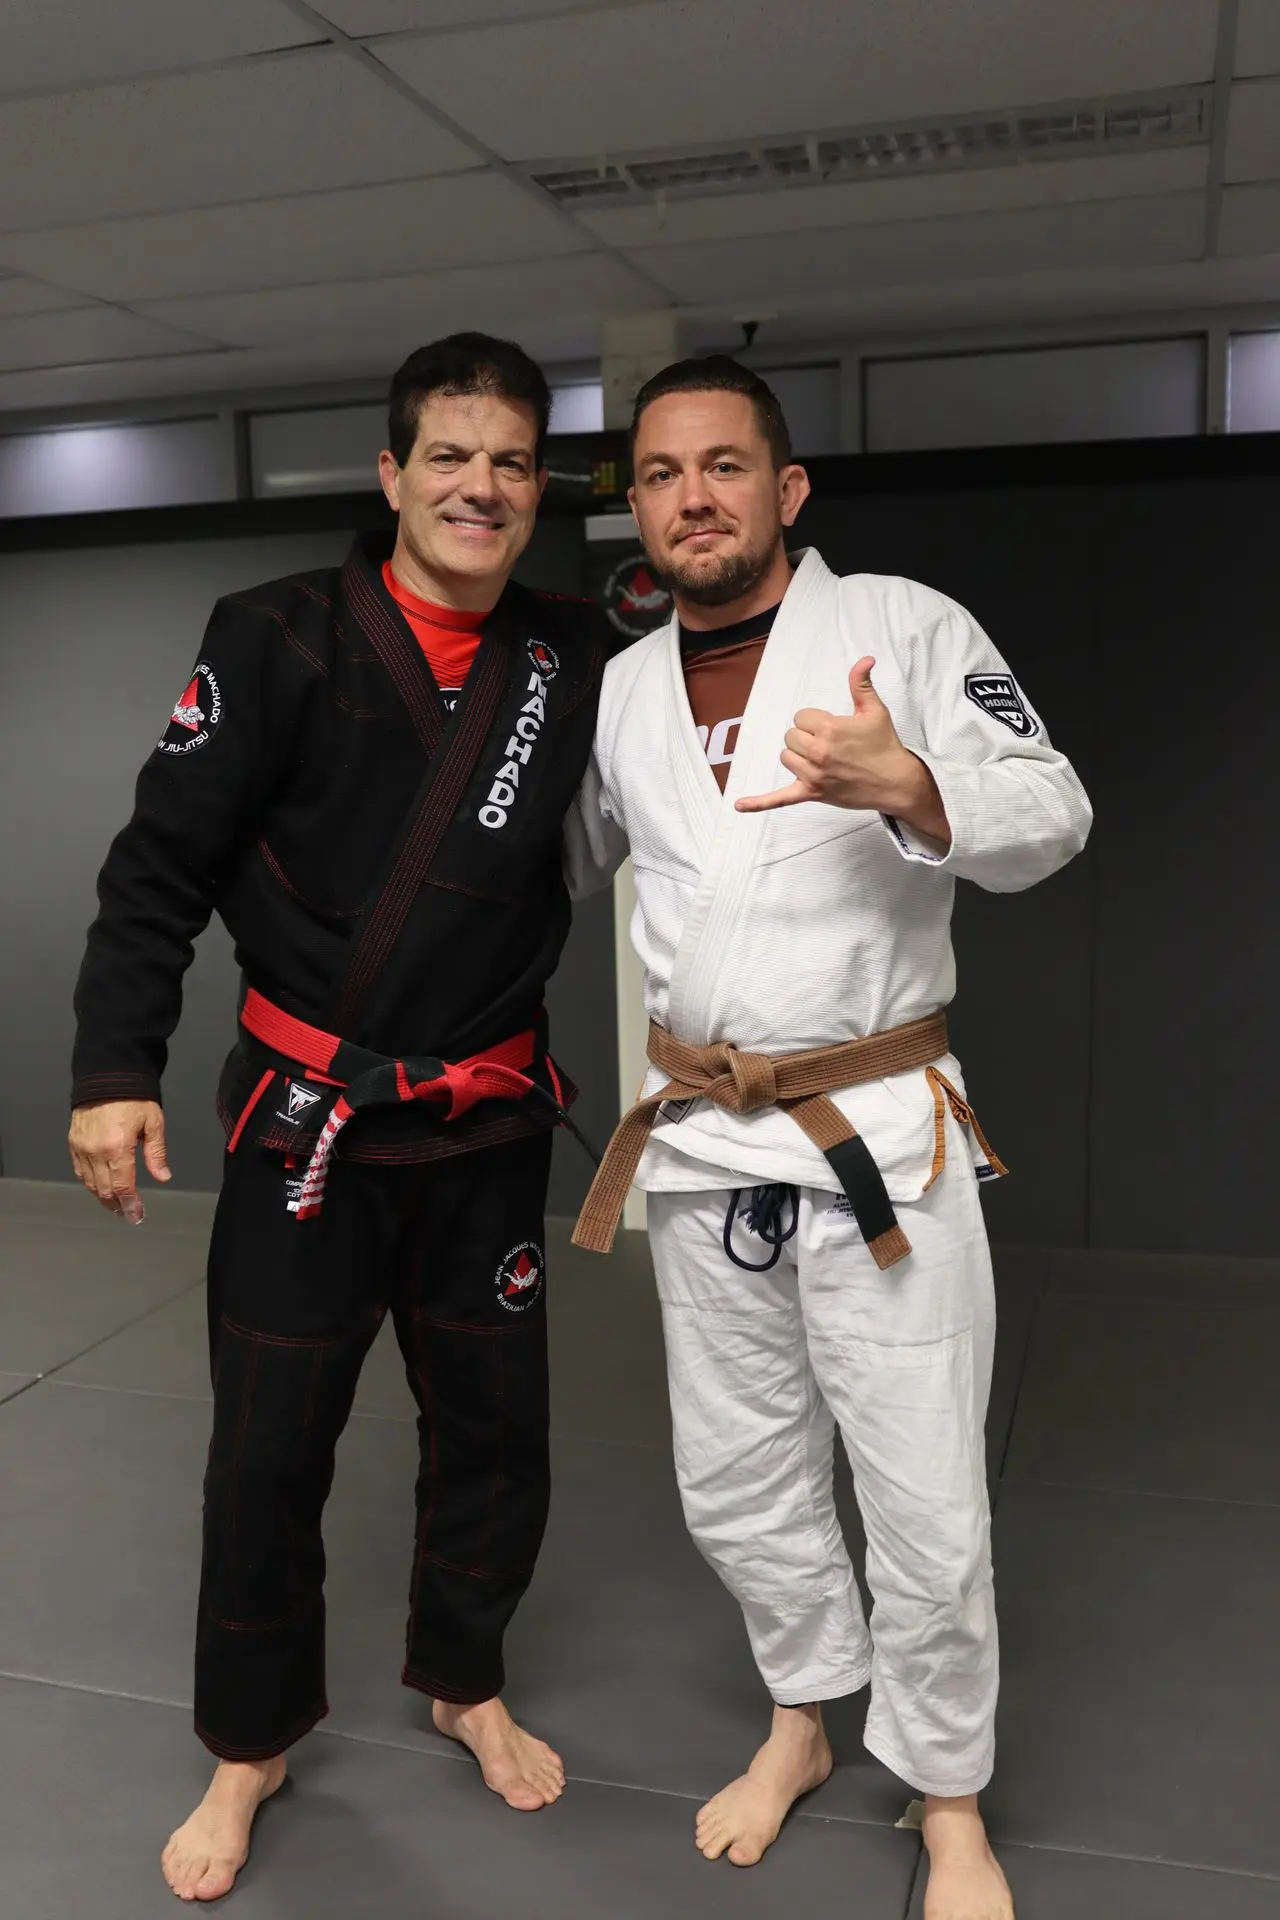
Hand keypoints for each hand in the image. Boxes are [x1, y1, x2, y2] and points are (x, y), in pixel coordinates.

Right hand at [68, 1099, 170, 1222]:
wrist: (106, 1076)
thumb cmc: (133, 1097)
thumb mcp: (153, 1123)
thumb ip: (156, 1153)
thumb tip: (162, 1177)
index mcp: (117, 1148)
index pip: (122, 1186)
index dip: (130, 1205)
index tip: (137, 1215)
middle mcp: (95, 1151)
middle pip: (104, 1189)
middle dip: (117, 1205)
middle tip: (128, 1213)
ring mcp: (81, 1148)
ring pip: (89, 1183)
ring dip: (103, 1197)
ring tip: (116, 1204)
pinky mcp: (73, 1143)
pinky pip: (79, 1170)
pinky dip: (89, 1182)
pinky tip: (100, 1186)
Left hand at [736, 659, 947, 843]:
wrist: (895, 781)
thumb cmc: (885, 745)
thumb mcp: (873, 710)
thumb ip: (861, 684)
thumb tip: (865, 659)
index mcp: (829, 729)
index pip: (800, 717)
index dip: (815, 720)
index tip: (833, 727)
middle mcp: (818, 752)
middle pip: (790, 736)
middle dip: (806, 736)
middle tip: (830, 743)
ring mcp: (813, 774)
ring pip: (786, 758)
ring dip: (797, 756)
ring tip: (820, 759)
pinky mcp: (812, 793)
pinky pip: (779, 799)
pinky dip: (759, 803)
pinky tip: (739, 805)